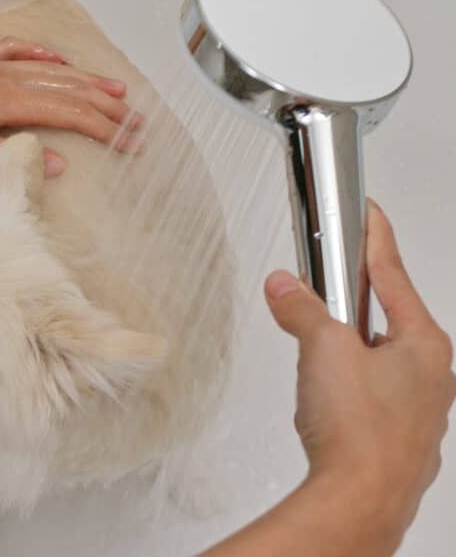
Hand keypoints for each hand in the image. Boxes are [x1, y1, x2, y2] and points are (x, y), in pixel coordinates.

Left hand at [0, 37, 143, 175]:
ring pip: (50, 72)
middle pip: (67, 89)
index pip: (66, 113)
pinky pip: (18, 54)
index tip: (131, 141)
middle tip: (139, 122)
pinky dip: (44, 56)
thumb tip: (58, 163)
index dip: (102, 127)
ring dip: (86, 81)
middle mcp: (3, 78)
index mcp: (3, 101)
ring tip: (118, 89)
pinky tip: (56, 59)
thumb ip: (6, 155)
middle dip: (107, 106)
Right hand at [264, 200, 454, 542]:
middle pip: (384, 317)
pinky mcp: (395, 436)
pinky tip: (322, 399)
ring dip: (342, 351)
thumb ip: (302, 310)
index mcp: (424, 343)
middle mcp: (431, 374)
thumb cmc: (359, 432)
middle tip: (319, 290)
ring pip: (375, 359)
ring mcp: (417, 408)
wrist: (360, 501)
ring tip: (313, 358)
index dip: (375, 238)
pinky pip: (368, 395)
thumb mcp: (322, 349)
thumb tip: (286, 287)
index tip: (369, 215)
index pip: (394, 273)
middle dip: (347, 304)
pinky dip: (344, 387)